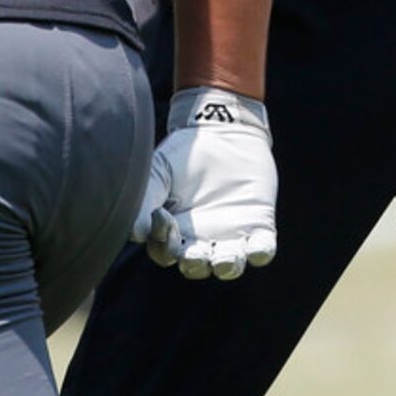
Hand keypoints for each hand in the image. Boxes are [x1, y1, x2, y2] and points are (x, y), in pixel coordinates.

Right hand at [134, 87, 276, 279]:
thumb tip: (133, 232)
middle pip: (197, 266)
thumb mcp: (159, 171)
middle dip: (195, 264)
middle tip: (195, 252)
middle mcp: (202, 239)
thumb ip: (145, 199)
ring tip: (226, 258)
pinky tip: (256, 248)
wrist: (221, 128)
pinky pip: (262, 248)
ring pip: (230, 264)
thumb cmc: (185, 154)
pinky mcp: (258, 224)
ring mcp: (231, 234)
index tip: (163, 217)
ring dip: (228, 266)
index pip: (165, 252)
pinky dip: (260, 252)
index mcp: (175, 231)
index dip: (163, 243)